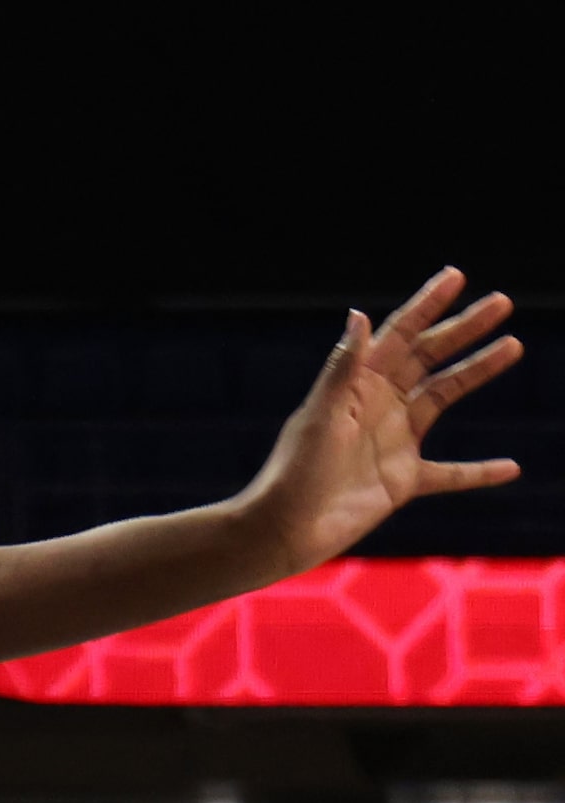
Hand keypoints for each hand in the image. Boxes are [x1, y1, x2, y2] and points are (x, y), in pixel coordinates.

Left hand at [240, 268, 521, 576]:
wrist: (288, 525)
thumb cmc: (297, 468)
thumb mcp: (323, 413)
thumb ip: (344, 367)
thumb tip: (360, 314)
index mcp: (356, 383)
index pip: (400, 334)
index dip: (427, 304)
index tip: (456, 277)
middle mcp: (378, 404)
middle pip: (430, 357)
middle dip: (464, 329)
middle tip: (502, 302)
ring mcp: (394, 440)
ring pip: (445, 398)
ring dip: (477, 373)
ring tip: (513, 346)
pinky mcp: (404, 480)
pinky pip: (451, 473)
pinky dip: (480, 471)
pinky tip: (511, 467)